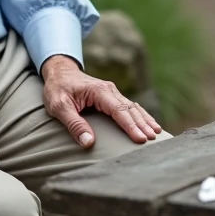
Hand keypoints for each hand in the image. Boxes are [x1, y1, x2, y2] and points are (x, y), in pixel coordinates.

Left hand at [41, 55, 161, 146]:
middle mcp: (109, 90)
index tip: (140, 138)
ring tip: (156, 132)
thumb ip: (74, 124)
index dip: (130, 126)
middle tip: (153, 139)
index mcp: (99, 91)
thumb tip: (89, 142)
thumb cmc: (57, 89)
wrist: (59, 72)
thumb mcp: (59, 106)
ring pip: (133, 107)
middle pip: (130, 109)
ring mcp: (112, 92)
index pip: (119, 111)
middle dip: (143, 124)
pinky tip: (148, 123)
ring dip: (145, 119)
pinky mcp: (111, 97)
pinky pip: (129, 106)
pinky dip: (140, 115)